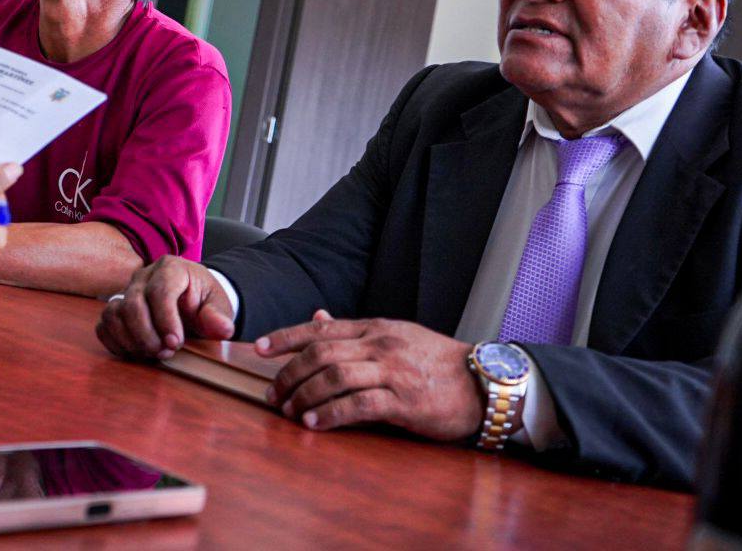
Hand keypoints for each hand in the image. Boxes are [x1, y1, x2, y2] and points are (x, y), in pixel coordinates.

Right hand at [96, 256, 233, 359]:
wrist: (191, 301)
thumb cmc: (203, 301)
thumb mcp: (218, 305)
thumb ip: (220, 316)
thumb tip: (222, 328)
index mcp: (171, 268)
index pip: (160, 291)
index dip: (166, 320)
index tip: (176, 343)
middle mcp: (144, 276)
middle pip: (133, 303)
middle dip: (147, 334)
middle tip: (165, 352)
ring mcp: (126, 291)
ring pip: (114, 314)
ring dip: (131, 340)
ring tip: (152, 354)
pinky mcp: (117, 308)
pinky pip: (104, 325)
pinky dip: (115, 342)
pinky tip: (135, 352)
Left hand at [258, 312, 481, 440]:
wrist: (483, 382)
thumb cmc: (436, 362)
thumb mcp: (395, 336)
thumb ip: (354, 332)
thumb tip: (316, 318)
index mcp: (374, 328)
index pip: (320, 329)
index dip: (285, 337)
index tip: (259, 347)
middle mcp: (379, 345)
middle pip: (320, 354)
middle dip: (289, 373)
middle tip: (272, 393)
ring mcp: (392, 371)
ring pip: (334, 377)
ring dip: (305, 395)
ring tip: (289, 412)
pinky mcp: (404, 401)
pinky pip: (358, 405)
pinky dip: (331, 414)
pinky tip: (315, 424)